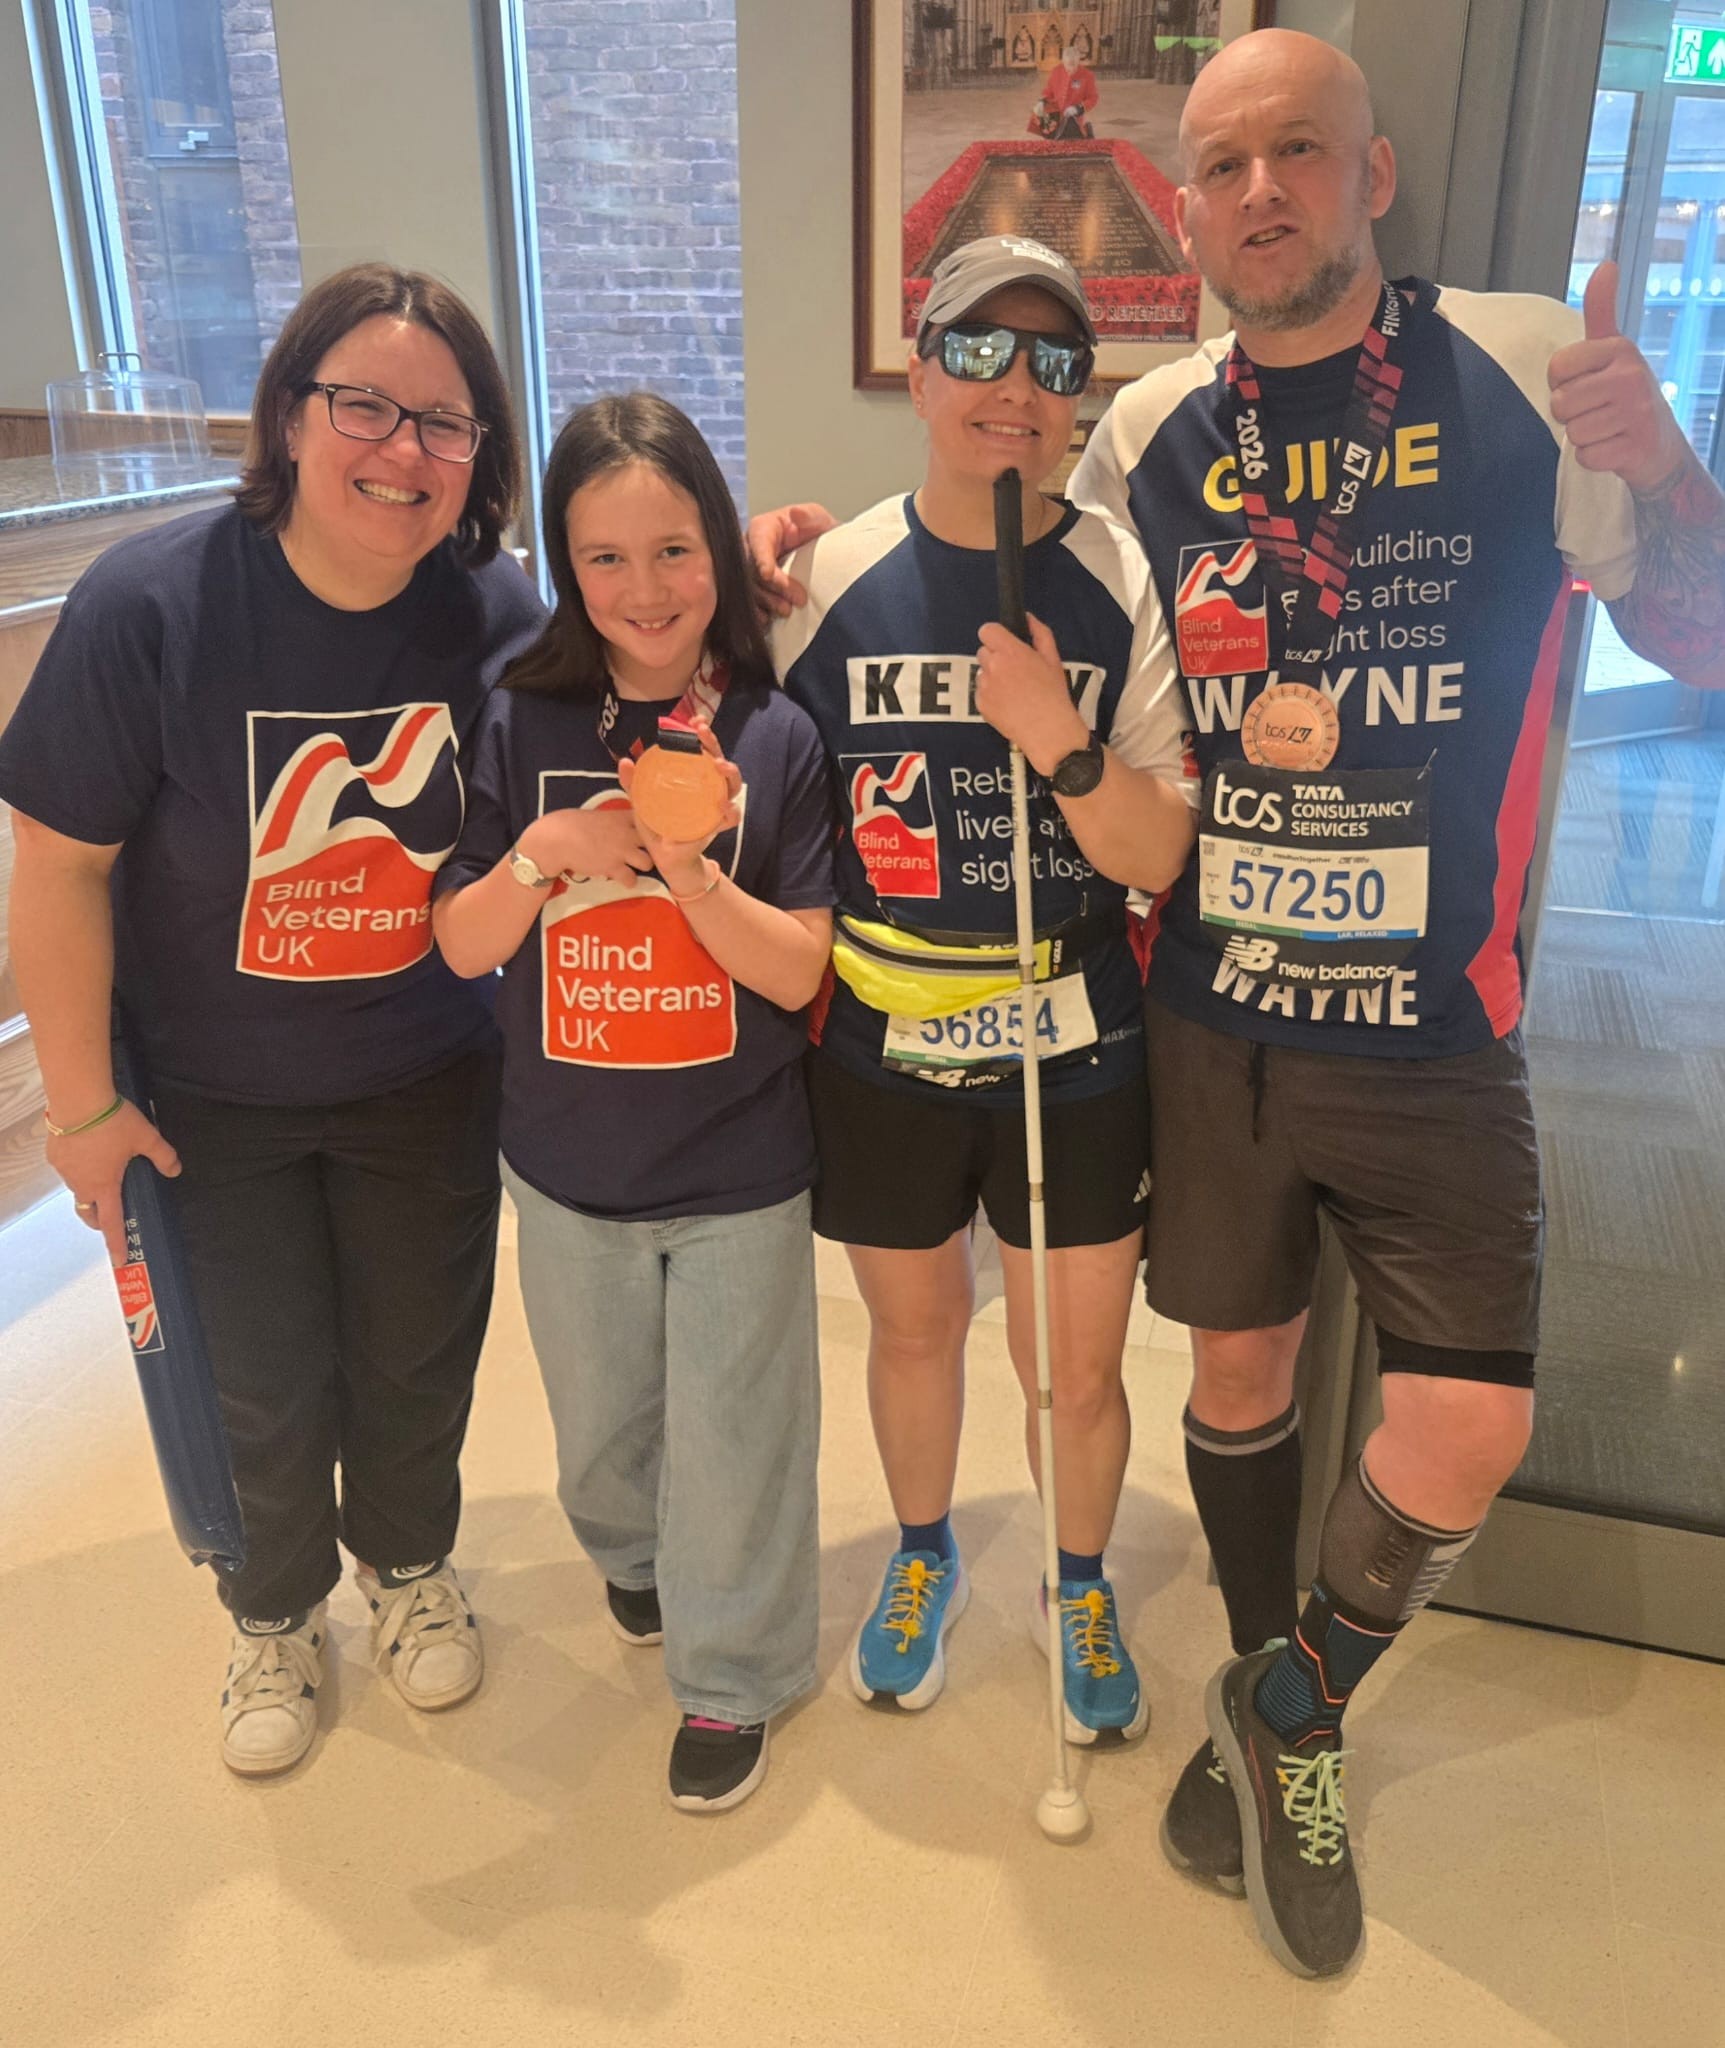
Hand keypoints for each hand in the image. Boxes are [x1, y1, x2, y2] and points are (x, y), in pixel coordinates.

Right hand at [48, 1098, 179, 1266]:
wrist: (78, 1099)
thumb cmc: (113, 1122)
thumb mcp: (146, 1138)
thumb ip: (163, 1156)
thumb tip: (175, 1170)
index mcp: (105, 1186)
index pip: (111, 1223)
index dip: (117, 1243)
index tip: (120, 1260)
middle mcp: (81, 1184)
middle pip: (88, 1211)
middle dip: (99, 1219)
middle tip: (111, 1214)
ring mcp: (65, 1171)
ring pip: (77, 1189)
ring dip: (89, 1190)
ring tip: (104, 1175)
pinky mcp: (54, 1155)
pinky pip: (68, 1169)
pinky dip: (78, 1168)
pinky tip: (88, 1153)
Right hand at [520, 802, 652, 888]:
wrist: (557, 839)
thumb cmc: (572, 824)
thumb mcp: (598, 816)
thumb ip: (613, 820)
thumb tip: (618, 826)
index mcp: (621, 817)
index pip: (649, 820)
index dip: (652, 829)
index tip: (650, 834)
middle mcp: (626, 833)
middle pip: (653, 843)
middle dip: (651, 849)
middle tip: (643, 852)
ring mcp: (622, 851)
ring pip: (648, 862)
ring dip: (642, 866)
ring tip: (634, 866)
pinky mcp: (613, 868)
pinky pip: (631, 879)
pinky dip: (629, 881)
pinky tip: (623, 879)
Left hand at [617, 716, 742, 893]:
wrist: (666, 858)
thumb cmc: (658, 826)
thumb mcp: (642, 802)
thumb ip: (633, 783)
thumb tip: (624, 761)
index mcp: (693, 779)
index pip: (701, 751)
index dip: (701, 735)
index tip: (694, 722)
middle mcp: (709, 789)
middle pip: (719, 761)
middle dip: (714, 744)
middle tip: (703, 733)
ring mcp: (716, 807)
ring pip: (733, 786)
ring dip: (730, 774)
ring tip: (719, 765)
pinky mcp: (717, 826)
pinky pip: (731, 817)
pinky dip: (729, 810)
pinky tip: (721, 804)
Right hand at [745, 503, 836, 616]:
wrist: (827, 554)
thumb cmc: (819, 533)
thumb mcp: (819, 519)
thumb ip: (810, 516)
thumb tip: (796, 512)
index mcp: (764, 528)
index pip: (757, 541)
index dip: (761, 558)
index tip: (769, 575)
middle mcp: (752, 548)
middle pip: (751, 568)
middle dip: (770, 586)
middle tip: (795, 599)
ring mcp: (752, 569)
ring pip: (749, 587)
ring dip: (766, 601)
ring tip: (786, 610)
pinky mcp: (757, 588)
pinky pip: (749, 601)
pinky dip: (757, 611)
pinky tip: (767, 619)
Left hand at [975, 614, 1089, 776]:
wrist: (1048, 730)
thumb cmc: (1053, 694)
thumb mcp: (1053, 658)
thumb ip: (1039, 633)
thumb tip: (1027, 617)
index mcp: (1010, 651)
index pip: (986, 630)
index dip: (995, 636)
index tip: (1005, 644)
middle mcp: (993, 666)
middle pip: (983, 651)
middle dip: (996, 657)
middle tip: (1015, 671)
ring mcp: (984, 686)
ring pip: (982, 673)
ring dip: (993, 677)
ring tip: (1014, 691)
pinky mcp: (980, 704)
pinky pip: (981, 692)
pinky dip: (991, 696)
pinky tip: (1009, 704)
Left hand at [1548, 261, 1690, 494]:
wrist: (1658, 445)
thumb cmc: (1624, 394)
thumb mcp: (1613, 349)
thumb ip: (1601, 311)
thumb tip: (1606, 265)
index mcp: (1620, 349)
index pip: (1557, 367)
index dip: (1561, 383)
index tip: (1584, 384)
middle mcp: (1631, 375)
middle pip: (1560, 403)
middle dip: (1571, 414)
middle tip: (1596, 411)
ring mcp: (1636, 412)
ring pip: (1572, 432)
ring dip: (1583, 436)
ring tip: (1606, 428)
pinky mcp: (1636, 447)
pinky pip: (1586, 456)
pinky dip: (1594, 458)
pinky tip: (1614, 447)